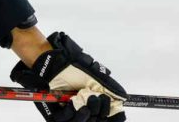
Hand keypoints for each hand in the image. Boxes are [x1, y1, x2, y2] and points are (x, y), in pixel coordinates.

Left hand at [10, 32, 126, 121]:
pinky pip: (64, 120)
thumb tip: (123, 98)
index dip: (113, 118)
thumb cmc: (73, 69)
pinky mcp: (56, 115)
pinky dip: (71, 113)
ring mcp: (69, 115)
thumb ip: (110, 87)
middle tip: (97, 98)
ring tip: (86, 101)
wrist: (55, 64)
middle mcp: (83, 111)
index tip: (119, 115)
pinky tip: (73, 103)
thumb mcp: (95, 76)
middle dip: (99, 113)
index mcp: (94, 105)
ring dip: (86, 114)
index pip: (106, 118)